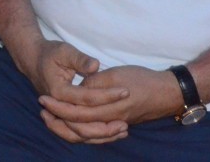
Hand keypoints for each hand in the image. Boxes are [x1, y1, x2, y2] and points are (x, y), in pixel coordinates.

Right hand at [11, 39, 127, 143]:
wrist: (33, 61)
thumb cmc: (50, 53)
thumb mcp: (64, 51)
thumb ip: (80, 59)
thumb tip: (95, 66)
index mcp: (58, 91)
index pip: (86, 98)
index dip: (107, 95)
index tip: (125, 91)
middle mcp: (58, 107)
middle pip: (82, 124)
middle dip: (105, 124)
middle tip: (126, 122)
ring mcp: (60, 114)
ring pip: (80, 133)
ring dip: (101, 135)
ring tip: (122, 130)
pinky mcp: (64, 116)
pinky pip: (79, 132)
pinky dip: (94, 135)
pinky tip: (112, 133)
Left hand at [38, 65, 181, 142]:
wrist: (167, 92)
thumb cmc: (142, 79)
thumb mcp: (116, 74)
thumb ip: (94, 83)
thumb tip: (77, 89)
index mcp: (108, 108)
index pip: (77, 113)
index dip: (58, 107)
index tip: (43, 99)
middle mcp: (110, 121)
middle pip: (78, 128)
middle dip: (58, 120)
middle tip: (42, 111)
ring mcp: (114, 125)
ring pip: (86, 136)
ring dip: (67, 129)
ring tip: (52, 120)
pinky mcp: (118, 124)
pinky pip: (96, 135)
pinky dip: (82, 133)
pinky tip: (73, 127)